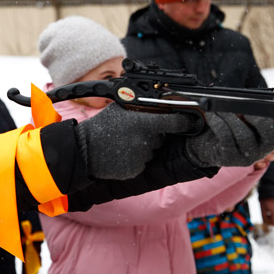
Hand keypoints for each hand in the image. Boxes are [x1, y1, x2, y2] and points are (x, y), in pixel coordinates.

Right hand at [74, 103, 195, 179]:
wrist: (84, 151)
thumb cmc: (101, 127)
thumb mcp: (120, 109)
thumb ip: (141, 107)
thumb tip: (161, 102)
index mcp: (144, 123)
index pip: (175, 122)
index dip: (183, 122)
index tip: (189, 121)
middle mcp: (146, 141)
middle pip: (162, 137)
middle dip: (154, 133)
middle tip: (134, 131)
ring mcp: (141, 157)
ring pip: (152, 150)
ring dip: (143, 146)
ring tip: (123, 142)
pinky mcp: (136, 170)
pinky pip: (142, 163)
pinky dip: (135, 159)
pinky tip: (121, 154)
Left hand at [186, 113, 273, 168]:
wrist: (206, 140)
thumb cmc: (231, 124)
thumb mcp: (246, 116)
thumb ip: (259, 110)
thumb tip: (265, 101)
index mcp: (271, 140)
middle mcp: (262, 151)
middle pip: (272, 138)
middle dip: (260, 120)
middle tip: (247, 111)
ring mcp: (246, 157)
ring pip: (245, 136)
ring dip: (232, 118)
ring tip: (221, 110)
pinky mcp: (229, 158)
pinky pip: (226, 137)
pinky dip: (218, 122)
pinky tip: (213, 115)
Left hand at [259, 197, 273, 226]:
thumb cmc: (266, 196)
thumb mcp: (262, 206)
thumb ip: (264, 215)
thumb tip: (265, 222)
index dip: (270, 223)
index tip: (266, 218)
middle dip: (272, 220)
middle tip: (267, 215)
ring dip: (273, 215)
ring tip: (268, 208)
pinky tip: (271, 205)